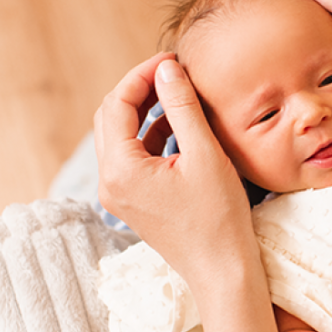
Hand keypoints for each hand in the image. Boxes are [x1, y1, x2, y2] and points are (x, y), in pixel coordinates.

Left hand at [93, 53, 257, 288]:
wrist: (222, 270)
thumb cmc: (219, 217)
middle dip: (138, 90)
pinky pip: (130, 158)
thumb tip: (167, 68)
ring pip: (118, 137)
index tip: (172, 60)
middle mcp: (109, 183)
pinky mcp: (132, 202)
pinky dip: (148, 137)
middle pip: (110, 117)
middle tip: (172, 74)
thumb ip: (182, 106)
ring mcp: (118, 195)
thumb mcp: (205, 154)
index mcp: (120, 170)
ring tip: (177, 96)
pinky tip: (177, 130)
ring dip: (143, 113)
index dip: (142, 75)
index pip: (117, 104)